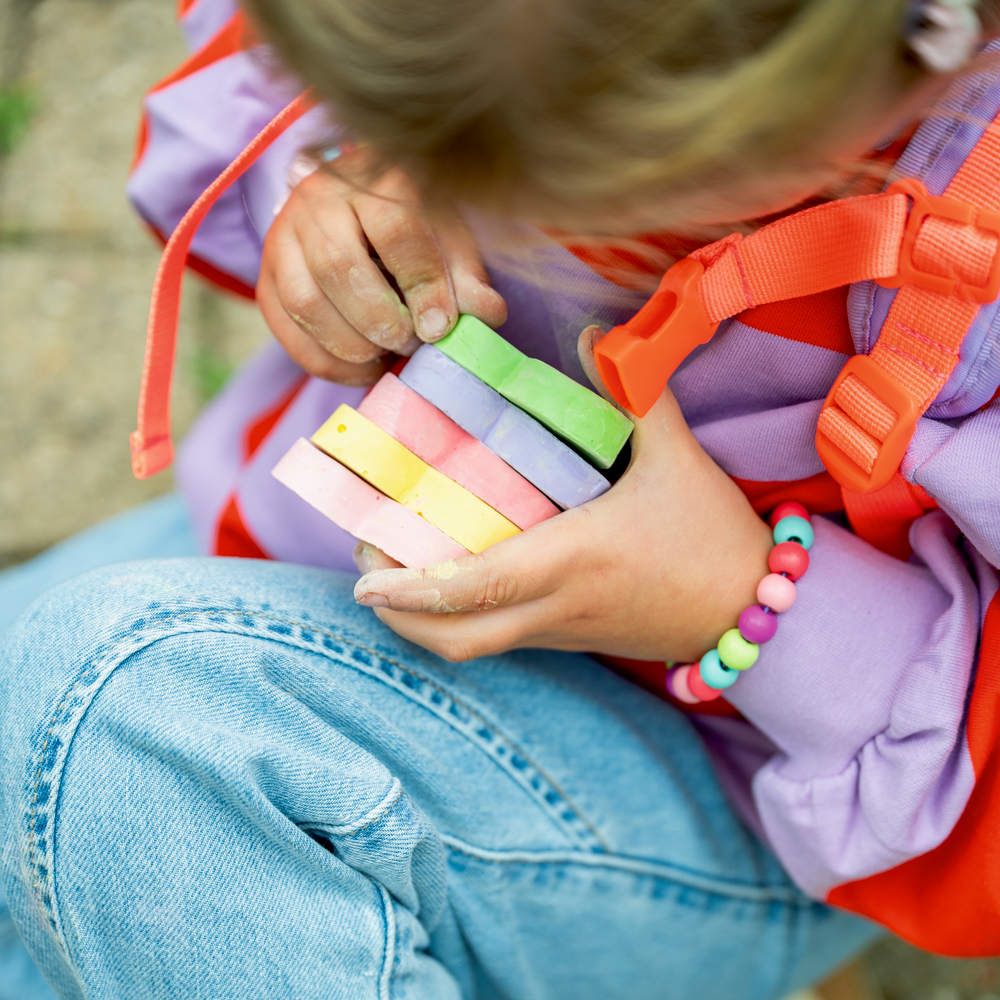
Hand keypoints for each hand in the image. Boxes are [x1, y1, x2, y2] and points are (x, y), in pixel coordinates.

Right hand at [257, 159, 506, 384]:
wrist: (358, 214)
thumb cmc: (415, 228)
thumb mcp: (449, 241)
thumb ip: (467, 277)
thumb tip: (487, 313)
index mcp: (373, 178)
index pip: (395, 231)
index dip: (422, 285)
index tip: (440, 328)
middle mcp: (318, 198)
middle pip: (339, 268)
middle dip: (381, 321)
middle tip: (410, 344)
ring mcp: (283, 236)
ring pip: (306, 302)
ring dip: (352, 345)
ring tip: (386, 354)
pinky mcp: (266, 276)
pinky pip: (286, 330)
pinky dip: (327, 363)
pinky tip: (362, 367)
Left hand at [351, 330, 771, 662]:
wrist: (754, 613)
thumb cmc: (712, 536)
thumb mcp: (677, 458)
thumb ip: (635, 393)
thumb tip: (595, 333)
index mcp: (571, 561)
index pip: (476, 588)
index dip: (412, 589)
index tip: (362, 575)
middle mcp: (555, 607)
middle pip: (455, 639)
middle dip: (398, 614)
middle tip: (366, 569)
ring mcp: (561, 632)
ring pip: (472, 648)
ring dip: (421, 621)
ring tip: (392, 576)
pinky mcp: (571, 640)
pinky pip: (499, 640)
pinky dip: (459, 621)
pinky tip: (451, 584)